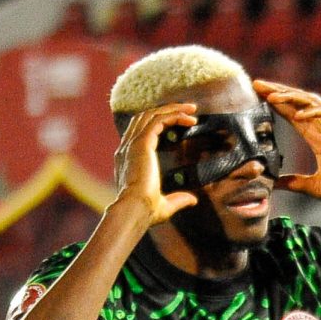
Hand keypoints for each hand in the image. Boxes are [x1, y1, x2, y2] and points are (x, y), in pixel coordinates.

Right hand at [110, 104, 199, 226]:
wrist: (134, 210)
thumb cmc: (146, 211)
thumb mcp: (165, 205)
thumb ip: (177, 199)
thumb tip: (192, 200)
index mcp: (128, 158)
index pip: (141, 131)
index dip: (160, 123)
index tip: (181, 123)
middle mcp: (127, 147)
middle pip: (145, 117)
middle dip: (167, 110)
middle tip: (190, 110)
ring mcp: (132, 143)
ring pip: (151, 115)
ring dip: (172, 109)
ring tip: (192, 109)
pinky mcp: (141, 143)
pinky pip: (158, 120)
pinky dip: (173, 115)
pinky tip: (189, 118)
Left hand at [254, 80, 320, 202]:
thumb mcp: (316, 186)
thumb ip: (294, 183)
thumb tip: (271, 186)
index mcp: (315, 137)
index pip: (291, 114)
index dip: (275, 103)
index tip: (256, 95)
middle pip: (297, 102)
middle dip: (277, 92)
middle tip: (256, 84)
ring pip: (310, 102)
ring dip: (291, 97)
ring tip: (272, 96)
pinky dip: (313, 112)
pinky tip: (299, 117)